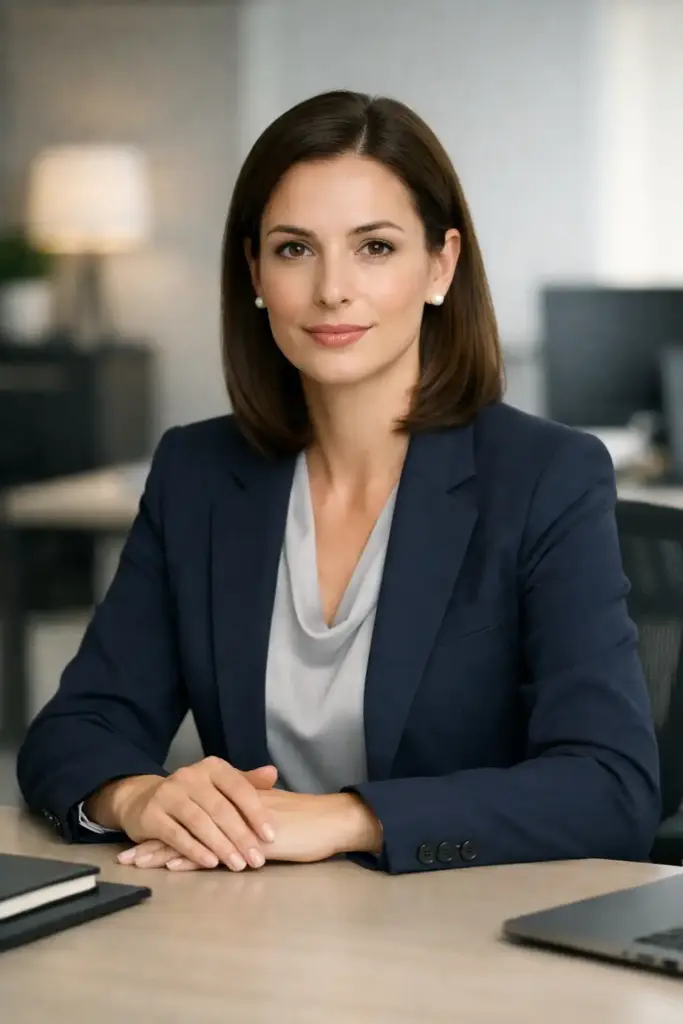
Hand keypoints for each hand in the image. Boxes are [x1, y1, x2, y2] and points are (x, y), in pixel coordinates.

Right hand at [108, 758, 278, 870]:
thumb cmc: (193, 797)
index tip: (270, 836)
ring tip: (238, 865)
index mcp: (212, 767)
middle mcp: (189, 776)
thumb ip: (247, 782)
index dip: (256, 812)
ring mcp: (168, 794)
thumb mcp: (220, 786)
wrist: (144, 800)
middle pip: (220, 808)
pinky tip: (211, 863)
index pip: (239, 788)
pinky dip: (195, 850)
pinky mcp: (151, 815)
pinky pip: (176, 835)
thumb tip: (273, 773)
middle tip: (256, 859)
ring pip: (200, 822)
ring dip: (221, 846)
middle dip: (241, 836)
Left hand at [120, 789, 382, 870]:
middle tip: (128, 855)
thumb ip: (248, 817)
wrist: (331, 821)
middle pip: (185, 824)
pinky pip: (215, 849)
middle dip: (155, 841)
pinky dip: (192, 858)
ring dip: (164, 852)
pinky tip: (173, 866)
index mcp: (233, 803)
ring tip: (137, 863)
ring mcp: (238, 825)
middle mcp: (230, 810)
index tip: (144, 838)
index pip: (194, 814)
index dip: (169, 826)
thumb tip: (231, 828)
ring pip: (194, 836)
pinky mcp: (249, 840)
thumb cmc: (306, 824)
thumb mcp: (272, 816)